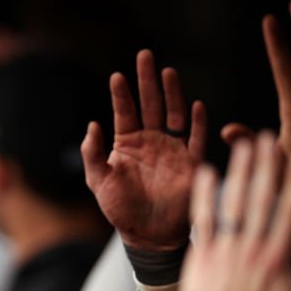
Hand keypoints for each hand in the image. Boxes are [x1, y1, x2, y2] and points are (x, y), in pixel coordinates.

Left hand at [82, 49, 205, 250]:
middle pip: (150, 104)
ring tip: (167, 71)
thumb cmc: (121, 210)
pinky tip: (196, 105)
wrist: (148, 235)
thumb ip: (93, 154)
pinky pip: (196, 139)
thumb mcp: (99, 182)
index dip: (121, 95)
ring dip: (171, 94)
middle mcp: (151, 142)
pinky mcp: (191, 163)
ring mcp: (172, 150)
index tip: (117, 76)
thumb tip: (92, 125)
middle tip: (145, 55)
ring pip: (173, 114)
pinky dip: (198, 123)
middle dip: (147, 81)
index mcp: (127, 144)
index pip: (125, 112)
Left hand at [178, 133, 290, 290]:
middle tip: (269, 137)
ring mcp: (223, 251)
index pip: (289, 212)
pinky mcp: (198, 257)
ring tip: (243, 145)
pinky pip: (201, 220)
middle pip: (261, 200)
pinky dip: (203, 195)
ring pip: (233, 204)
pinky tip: (205, 172)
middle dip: (266, 166)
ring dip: (239, 172)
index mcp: (275, 260)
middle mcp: (250, 250)